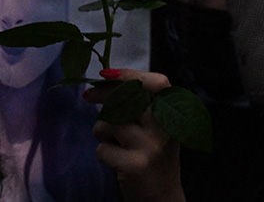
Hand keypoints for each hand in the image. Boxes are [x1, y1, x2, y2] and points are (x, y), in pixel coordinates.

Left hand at [87, 70, 184, 201]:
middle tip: (88, 96)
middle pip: (129, 98)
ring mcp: (152, 145)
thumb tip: (106, 81)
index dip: (130, 75)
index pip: (158, 83)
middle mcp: (166, 126)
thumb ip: (142, 106)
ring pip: (110, 123)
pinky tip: (116, 160)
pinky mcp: (136, 165)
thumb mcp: (157, 127)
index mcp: (174, 113)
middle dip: (103, 94)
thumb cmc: (154, 155)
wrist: (163, 196)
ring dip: (102, 131)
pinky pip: (103, 148)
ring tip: (114, 141)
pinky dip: (103, 153)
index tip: (106, 74)